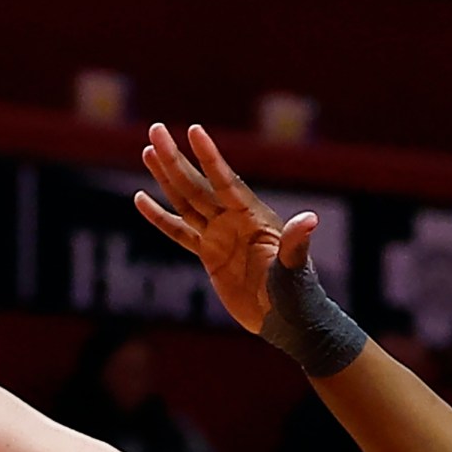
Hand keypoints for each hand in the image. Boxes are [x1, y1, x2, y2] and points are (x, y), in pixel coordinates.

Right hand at [135, 123, 313, 333]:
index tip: (194, 130)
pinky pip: (179, 231)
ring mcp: (219, 236)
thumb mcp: (294, 270)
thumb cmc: (297, 294)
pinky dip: (160, 216)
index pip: (225, 182)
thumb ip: (295, 244)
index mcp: (253, 218)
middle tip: (155, 130)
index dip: (209, 157)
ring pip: (186, 200)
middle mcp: (234, 221)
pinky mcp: (209, 254)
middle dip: (175, 158)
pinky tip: (142, 198)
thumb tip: (309, 220)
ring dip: (166, 177)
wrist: (288, 321)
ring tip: (148, 150)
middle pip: (197, 185)